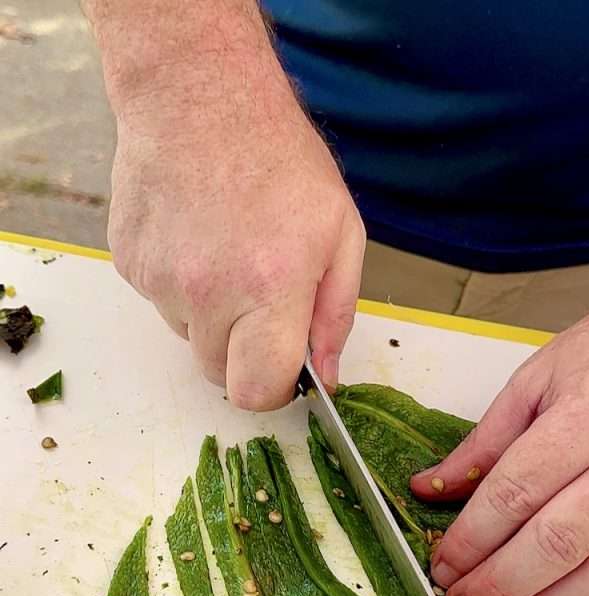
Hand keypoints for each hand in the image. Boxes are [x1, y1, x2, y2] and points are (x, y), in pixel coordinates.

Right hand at [108, 59, 364, 409]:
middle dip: (245, 354)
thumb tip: (326, 376)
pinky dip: (182, 287)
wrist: (199, 94)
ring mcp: (161, 281)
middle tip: (261, 300)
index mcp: (268, 289)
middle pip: (219, 375)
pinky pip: (162, 304)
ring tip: (228, 253)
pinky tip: (198, 238)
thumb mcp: (341, 234)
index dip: (274, 389)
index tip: (284, 368)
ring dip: (211, 317)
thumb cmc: (279, 159)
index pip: (256, 391)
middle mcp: (207, 293)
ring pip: (189, 339)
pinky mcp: (130, 265)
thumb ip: (335, 316)